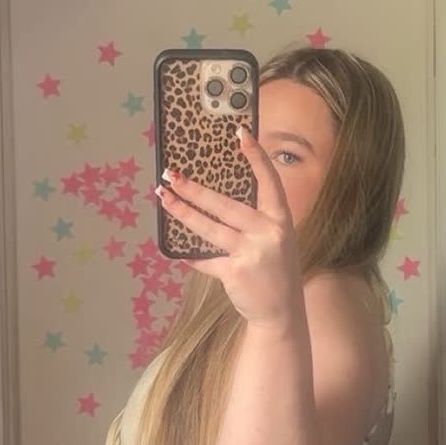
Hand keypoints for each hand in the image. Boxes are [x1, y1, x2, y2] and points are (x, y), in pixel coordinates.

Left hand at [156, 127, 303, 328]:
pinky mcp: (235, 273)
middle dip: (194, 189)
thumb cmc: (275, 271)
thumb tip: (215, 198)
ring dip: (182, 212)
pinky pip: (205, 260)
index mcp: (281, 220)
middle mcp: (269, 233)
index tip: (240, 132)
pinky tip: (177, 251)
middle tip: (171, 174)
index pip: (269, 181)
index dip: (255, 156)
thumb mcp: (275, 240)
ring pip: (209, 228)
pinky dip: (191, 257)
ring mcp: (252, 253)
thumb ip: (254, 220)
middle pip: (225, 204)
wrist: (282, 312)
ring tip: (163, 197)